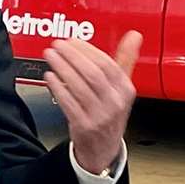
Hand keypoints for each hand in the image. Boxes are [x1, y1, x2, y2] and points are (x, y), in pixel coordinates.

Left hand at [43, 31, 141, 173]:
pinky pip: (68, 103)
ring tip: (51, 57)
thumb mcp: (122, 88)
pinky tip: (50, 77)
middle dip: (73, 56)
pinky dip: (58, 88)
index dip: (88, 51)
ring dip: (62, 68)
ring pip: (79, 87)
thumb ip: (125, 60)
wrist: (103, 148)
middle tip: (58, 46)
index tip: (72, 41)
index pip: (108, 65)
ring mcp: (100, 116)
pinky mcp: (84, 126)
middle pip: (93, 74)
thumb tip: (134, 35)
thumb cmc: (110, 112)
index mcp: (126, 90)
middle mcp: (115, 103)